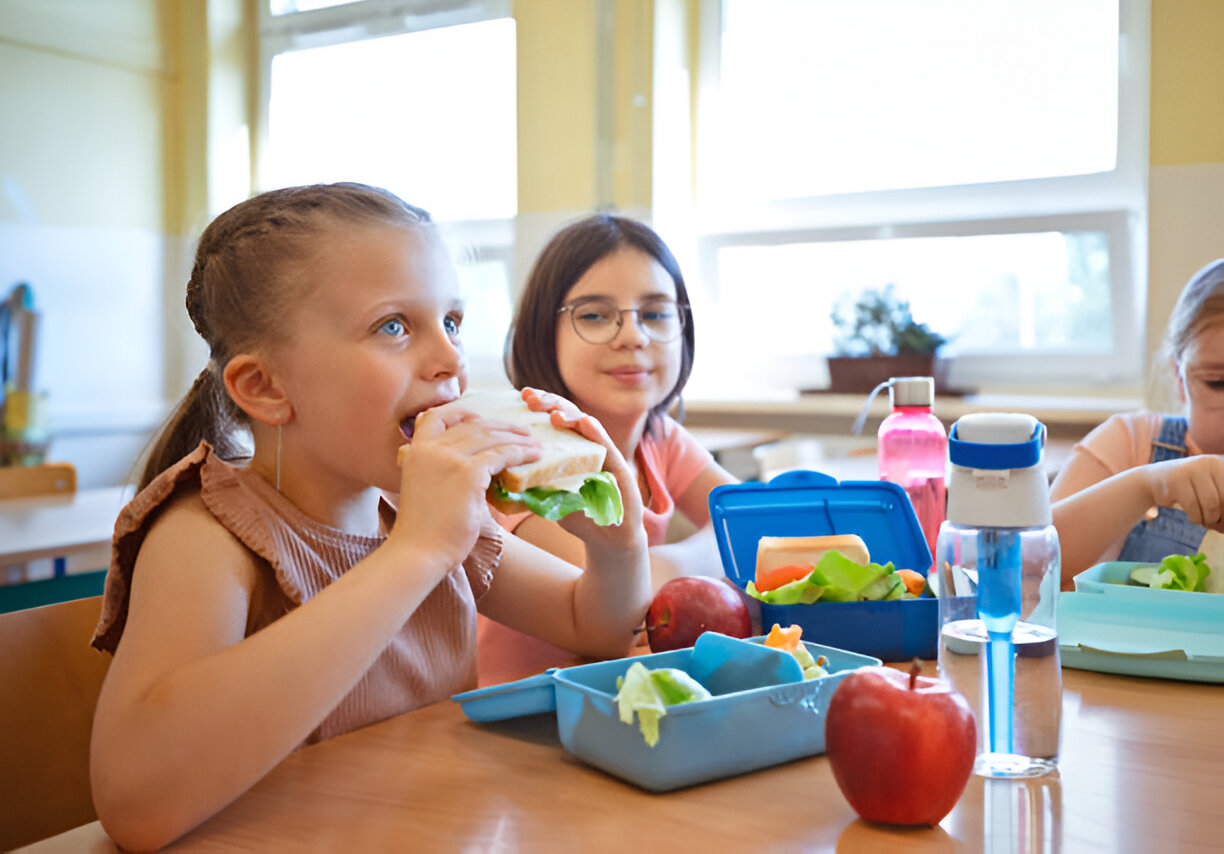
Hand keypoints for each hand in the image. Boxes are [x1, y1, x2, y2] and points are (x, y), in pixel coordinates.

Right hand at [391, 405, 541, 567]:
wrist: (418, 552)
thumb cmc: (424, 532)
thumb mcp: (426, 490)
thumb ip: (444, 474)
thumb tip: (478, 472)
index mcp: (416, 452)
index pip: (435, 418)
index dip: (459, 414)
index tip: (478, 417)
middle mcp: (431, 449)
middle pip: (471, 425)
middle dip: (500, 426)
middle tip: (521, 431)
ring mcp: (449, 458)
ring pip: (489, 436)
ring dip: (516, 438)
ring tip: (534, 443)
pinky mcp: (468, 472)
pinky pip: (501, 454)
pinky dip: (520, 452)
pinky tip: (534, 455)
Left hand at [521, 387, 646, 549]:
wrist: (609, 539)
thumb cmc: (579, 515)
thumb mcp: (548, 499)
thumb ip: (531, 486)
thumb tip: (500, 479)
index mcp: (567, 448)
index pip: (551, 419)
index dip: (538, 406)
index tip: (521, 397)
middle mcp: (585, 445)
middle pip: (566, 414)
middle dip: (549, 403)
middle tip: (531, 399)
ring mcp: (603, 453)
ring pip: (587, 424)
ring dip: (570, 415)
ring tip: (555, 415)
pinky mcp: (619, 467)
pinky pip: (606, 445)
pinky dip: (596, 433)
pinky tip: (586, 424)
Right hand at [1142, 454, 1223, 529]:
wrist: (1153, 480)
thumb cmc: (1190, 489)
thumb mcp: (1212, 491)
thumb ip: (1223, 502)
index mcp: (1221, 463)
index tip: (1222, 521)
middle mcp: (1209, 462)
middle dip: (1222, 517)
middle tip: (1216, 526)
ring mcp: (1191, 469)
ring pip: (1211, 504)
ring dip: (1209, 520)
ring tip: (1205, 522)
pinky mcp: (1175, 480)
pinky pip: (1192, 506)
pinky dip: (1196, 518)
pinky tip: (1193, 518)